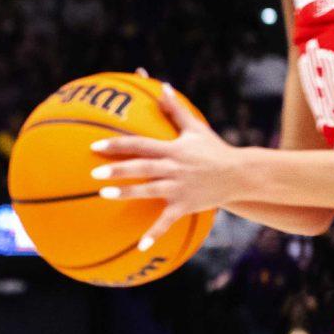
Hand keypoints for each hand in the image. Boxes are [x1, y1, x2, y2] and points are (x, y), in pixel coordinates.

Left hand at [91, 81, 247, 247]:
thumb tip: (162, 86)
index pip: (140, 144)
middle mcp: (173, 167)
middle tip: (93, 170)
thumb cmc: (214, 149)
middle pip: (141, 166)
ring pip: (149, 190)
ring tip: (104, 194)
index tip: (95, 145)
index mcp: (172, 149)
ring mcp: (179, 187)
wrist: (240, 174)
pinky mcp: (185, 205)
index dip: (117, 143)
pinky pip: (167, 221)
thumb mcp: (196, 128)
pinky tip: (141, 247)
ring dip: (127, 192)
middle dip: (117, 168)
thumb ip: (176, 109)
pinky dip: (155, 234)